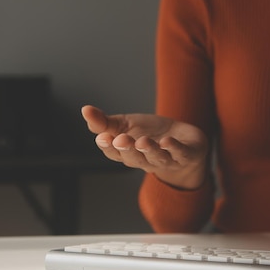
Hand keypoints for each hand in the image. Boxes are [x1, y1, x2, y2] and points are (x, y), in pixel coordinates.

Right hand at [81, 105, 209, 189]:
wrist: (182, 140)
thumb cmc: (149, 133)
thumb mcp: (124, 125)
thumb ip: (104, 122)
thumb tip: (84, 110)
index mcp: (127, 153)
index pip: (114, 153)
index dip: (108, 146)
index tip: (102, 137)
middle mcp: (145, 160)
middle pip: (134, 158)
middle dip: (128, 149)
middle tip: (121, 139)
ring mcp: (166, 159)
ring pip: (157, 158)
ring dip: (150, 150)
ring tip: (143, 141)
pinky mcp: (186, 155)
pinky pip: (180, 154)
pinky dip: (174, 148)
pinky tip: (168, 141)